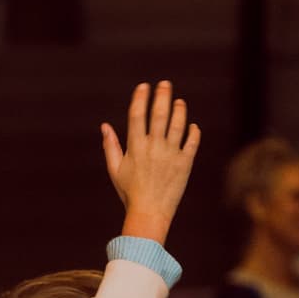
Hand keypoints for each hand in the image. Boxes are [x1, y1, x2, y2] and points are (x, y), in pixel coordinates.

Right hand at [101, 82, 200, 243]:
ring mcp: (171, 154)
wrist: (150, 213)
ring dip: (179, 110)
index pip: (137, 115)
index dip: (140, 98)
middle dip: (162, 96)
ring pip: (178, 125)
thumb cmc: (130, 192)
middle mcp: (153, 147)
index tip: (144, 86)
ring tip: (179, 101)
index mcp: (135, 146)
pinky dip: (193, 132)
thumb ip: (110, 146)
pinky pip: (192, 142)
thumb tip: (104, 125)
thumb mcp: (115, 169)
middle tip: (165, 84)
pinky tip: (193, 126)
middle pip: (159, 114)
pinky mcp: (184, 163)